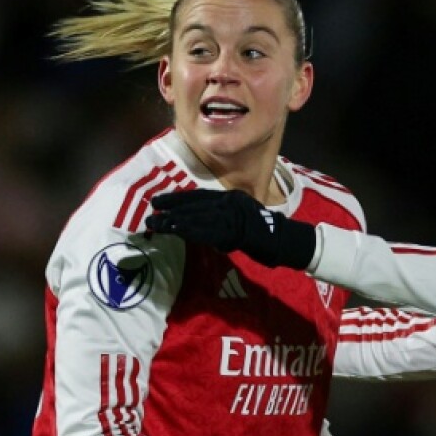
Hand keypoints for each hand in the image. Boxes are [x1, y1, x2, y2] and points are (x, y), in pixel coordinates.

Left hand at [146, 189, 317, 268]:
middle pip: (194, 203)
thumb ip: (225, 216)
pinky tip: (173, 231)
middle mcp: (228, 202)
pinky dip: (186, 231)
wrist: (283, 239)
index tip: (161, 201)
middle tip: (152, 209)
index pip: (200, 195)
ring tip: (155, 223)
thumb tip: (204, 223)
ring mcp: (229, 216)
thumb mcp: (244, 215)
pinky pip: (204, 231)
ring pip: (195, 216)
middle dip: (171, 207)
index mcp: (231, 198)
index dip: (179, 198)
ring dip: (173, 220)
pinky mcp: (230, 231)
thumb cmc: (266, 232)